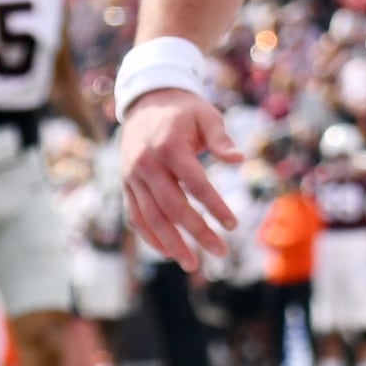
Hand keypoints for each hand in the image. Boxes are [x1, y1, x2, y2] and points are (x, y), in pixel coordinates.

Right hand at [114, 88, 239, 263]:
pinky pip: (135, 215)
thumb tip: (239, 160)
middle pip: (173, 207)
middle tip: (221, 251)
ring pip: (151, 217)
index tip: (233, 225)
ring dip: (172, 243)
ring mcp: (132, 176)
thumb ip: (221, 139)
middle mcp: (146, 164)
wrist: (146, 101)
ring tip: (193, 264)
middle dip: (197, 232)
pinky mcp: (126, 184)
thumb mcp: (207, 116)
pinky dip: (149, 236)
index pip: (195, 184)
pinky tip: (168, 252)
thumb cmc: (185, 111)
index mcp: (169, 146)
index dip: (214, 206)